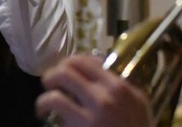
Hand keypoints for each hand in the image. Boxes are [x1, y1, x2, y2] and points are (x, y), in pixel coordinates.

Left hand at [36, 54, 151, 126]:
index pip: (88, 61)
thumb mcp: (138, 106)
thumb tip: (98, 69)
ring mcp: (93, 110)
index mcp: (121, 87)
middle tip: (51, 83)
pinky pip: (55, 102)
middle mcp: (107, 95)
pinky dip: (43, 104)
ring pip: (60, 80)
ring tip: (45, 99)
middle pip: (70, 67)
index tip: (67, 72)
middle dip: (55, 73)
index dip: (71, 64)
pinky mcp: (79, 126)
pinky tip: (43, 112)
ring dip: (47, 86)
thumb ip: (120, 88)